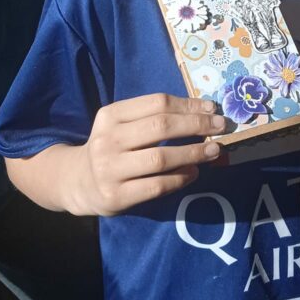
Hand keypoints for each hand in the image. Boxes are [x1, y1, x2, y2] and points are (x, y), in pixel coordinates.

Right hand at [78, 94, 224, 214]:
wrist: (78, 182)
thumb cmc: (112, 147)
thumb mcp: (122, 125)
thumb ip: (153, 117)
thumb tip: (204, 111)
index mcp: (110, 115)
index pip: (157, 103)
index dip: (188, 104)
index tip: (212, 108)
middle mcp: (107, 140)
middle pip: (161, 126)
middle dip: (197, 125)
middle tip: (221, 126)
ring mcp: (110, 170)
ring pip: (161, 158)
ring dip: (194, 153)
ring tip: (214, 151)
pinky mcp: (116, 196)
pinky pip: (158, 185)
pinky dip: (181, 178)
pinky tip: (194, 172)